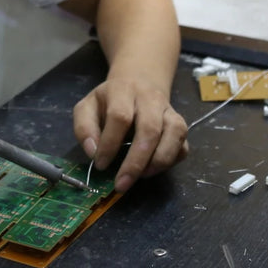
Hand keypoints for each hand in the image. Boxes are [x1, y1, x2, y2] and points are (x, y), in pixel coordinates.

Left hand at [73, 76, 187, 192]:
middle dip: (136, 162)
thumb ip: (84, 128)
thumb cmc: (109, 101)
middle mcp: (150, 99)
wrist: (138, 83)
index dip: (110, 144)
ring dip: (158, 162)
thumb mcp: (87, 107)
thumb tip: (93, 152)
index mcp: (123, 91)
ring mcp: (169, 111)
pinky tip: (152, 169)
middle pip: (150, 129)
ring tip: (140, 176)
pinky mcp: (180, 125)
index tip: (100, 165)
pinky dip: (171, 162)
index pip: (120, 117)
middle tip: (121, 184)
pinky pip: (183, 146)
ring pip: (174, 135)